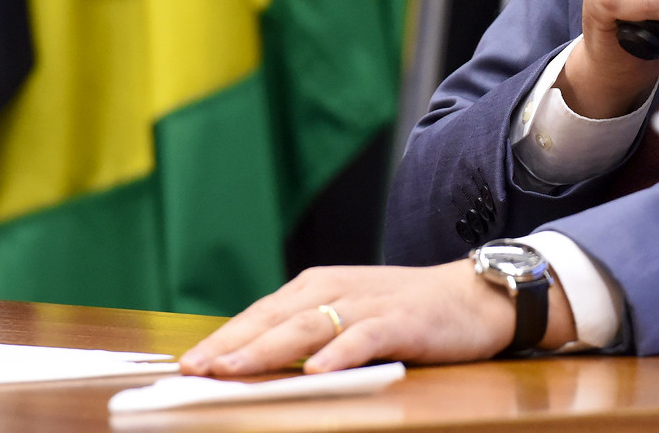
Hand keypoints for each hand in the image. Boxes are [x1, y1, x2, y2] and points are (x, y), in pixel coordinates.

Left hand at [180, 260, 576, 375]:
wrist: (474, 296)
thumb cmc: (406, 313)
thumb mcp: (349, 317)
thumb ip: (306, 336)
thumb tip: (249, 367)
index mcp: (318, 287)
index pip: (259, 314)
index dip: (222, 339)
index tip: (184, 366)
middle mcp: (337, 289)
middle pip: (274, 319)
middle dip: (231, 345)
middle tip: (193, 371)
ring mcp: (369, 303)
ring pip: (309, 326)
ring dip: (268, 349)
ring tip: (234, 370)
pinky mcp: (402, 320)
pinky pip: (364, 337)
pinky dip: (339, 354)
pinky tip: (317, 372)